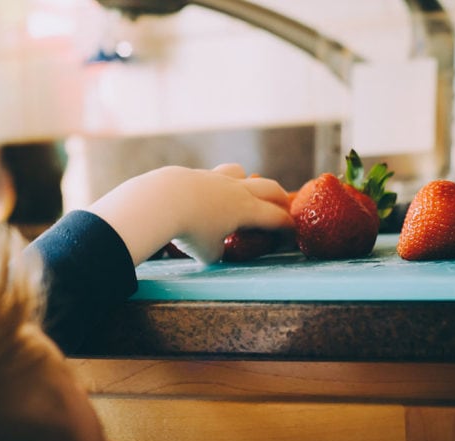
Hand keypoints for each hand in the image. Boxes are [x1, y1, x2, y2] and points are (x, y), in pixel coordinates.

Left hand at [86, 164, 292, 264]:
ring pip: (240, 173)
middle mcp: (236, 190)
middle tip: (283, 207)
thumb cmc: (189, 231)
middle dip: (280, 198)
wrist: (161, 201)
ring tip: (244, 192)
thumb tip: (215, 249)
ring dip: (248, 181)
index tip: (292, 232)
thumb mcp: (207, 253)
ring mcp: (215, 178)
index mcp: (247, 210)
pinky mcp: (195, 174)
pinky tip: (206, 196)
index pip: (276, 217)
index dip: (287, 226)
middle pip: (269, 188)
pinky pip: (213, 176)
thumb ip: (217, 251)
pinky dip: (217, 185)